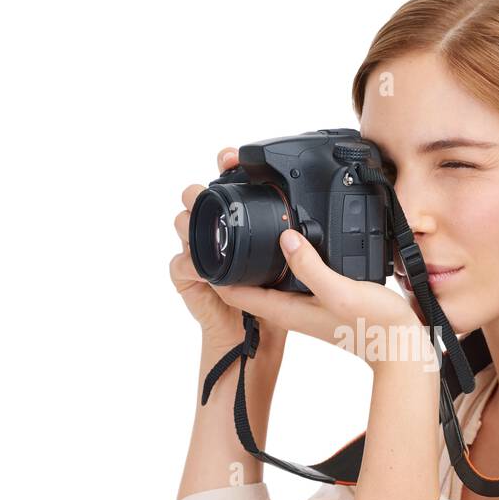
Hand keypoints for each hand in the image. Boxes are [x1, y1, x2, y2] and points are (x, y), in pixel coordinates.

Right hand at [171, 146, 286, 351]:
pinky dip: (188, 261)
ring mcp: (201, 257)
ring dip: (189, 220)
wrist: (252, 343)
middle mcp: (218, 239)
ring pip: (184, 226)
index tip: (231, 156)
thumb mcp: (296, 275)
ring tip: (199, 219)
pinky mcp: (189, 281)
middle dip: (200, 189)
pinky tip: (200, 263)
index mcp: (243, 231)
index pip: (230, 190)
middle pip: (200, 201)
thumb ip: (304, 252)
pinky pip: (181, 265)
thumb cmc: (273, 308)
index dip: (227, 168)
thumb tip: (317, 228)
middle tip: (211, 184)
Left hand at [214, 228, 432, 370]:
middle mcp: (291, 309)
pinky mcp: (321, 300)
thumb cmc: (374, 326)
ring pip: (268, 279)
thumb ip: (312, 267)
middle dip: (230, 261)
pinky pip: (291, 278)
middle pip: (247, 284)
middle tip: (220, 229)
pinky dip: (283, 262)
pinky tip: (292, 244)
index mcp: (286, 309)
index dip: (215, 271)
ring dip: (255, 259)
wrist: (401, 348)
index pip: (235, 292)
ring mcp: (305, 305)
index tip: (203, 245)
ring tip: (245, 230)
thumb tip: (285, 239)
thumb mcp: (341, 291)